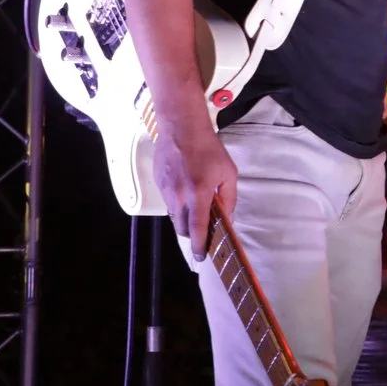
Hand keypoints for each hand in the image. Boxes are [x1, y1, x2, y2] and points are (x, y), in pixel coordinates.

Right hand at [153, 128, 237, 260]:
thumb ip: (228, 198)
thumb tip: (228, 218)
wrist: (182, 128)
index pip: (197, 228)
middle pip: (182, 228)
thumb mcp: (228, 173)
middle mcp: (178, 196)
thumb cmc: (209, 149)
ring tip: (196, 208)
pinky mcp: (158, 184)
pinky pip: (168, 203)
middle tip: (203, 231)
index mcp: (198, 193)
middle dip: (192, 234)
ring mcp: (166, 190)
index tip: (201, 257)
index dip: (200, 245)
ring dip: (185, 219)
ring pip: (174, 216)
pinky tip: (186, 192)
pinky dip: (177, 205)